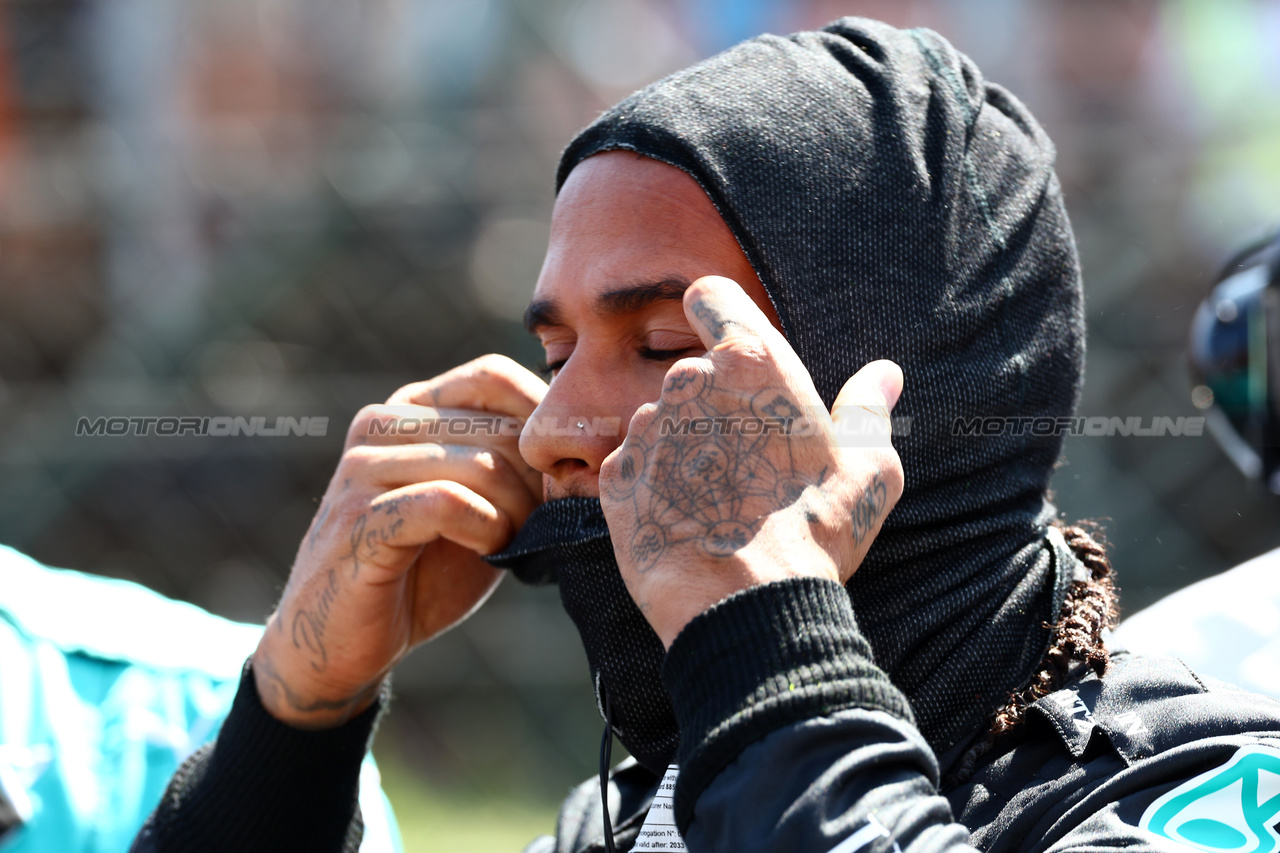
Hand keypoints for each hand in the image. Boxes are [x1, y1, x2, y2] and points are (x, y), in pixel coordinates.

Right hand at [253, 355, 545, 727]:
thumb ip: (515, 469)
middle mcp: (381, 425)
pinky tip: (491, 550)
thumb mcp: (481, 509)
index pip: (492, 376)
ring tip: (515, 543)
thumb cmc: (422, 572)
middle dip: (538, 483)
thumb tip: (584, 442)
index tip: (561, 478)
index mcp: (410, 410)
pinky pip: (449, 503)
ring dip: (517, 512)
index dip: (542, 424)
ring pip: (481, 464)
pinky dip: (487, 529)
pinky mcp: (360, 518)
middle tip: (543, 525)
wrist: (342, 643)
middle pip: (499, 427)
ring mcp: (364, 468)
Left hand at [599, 276, 903, 647]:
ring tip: (715, 500)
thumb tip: (884, 374)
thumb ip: (867, 411)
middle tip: (745, 459)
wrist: (741, 607)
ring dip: (680, 448)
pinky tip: (682, 523)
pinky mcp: (614, 476)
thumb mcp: (868, 471)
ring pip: (658, 422)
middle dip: (712, 405)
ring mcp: (643, 429)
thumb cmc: (813, 532)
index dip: (717, 315)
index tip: (728, 346)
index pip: (711, 295)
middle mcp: (687, 382)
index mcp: (751, 362)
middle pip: (690, 372)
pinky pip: (632, 467)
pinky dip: (651, 487)